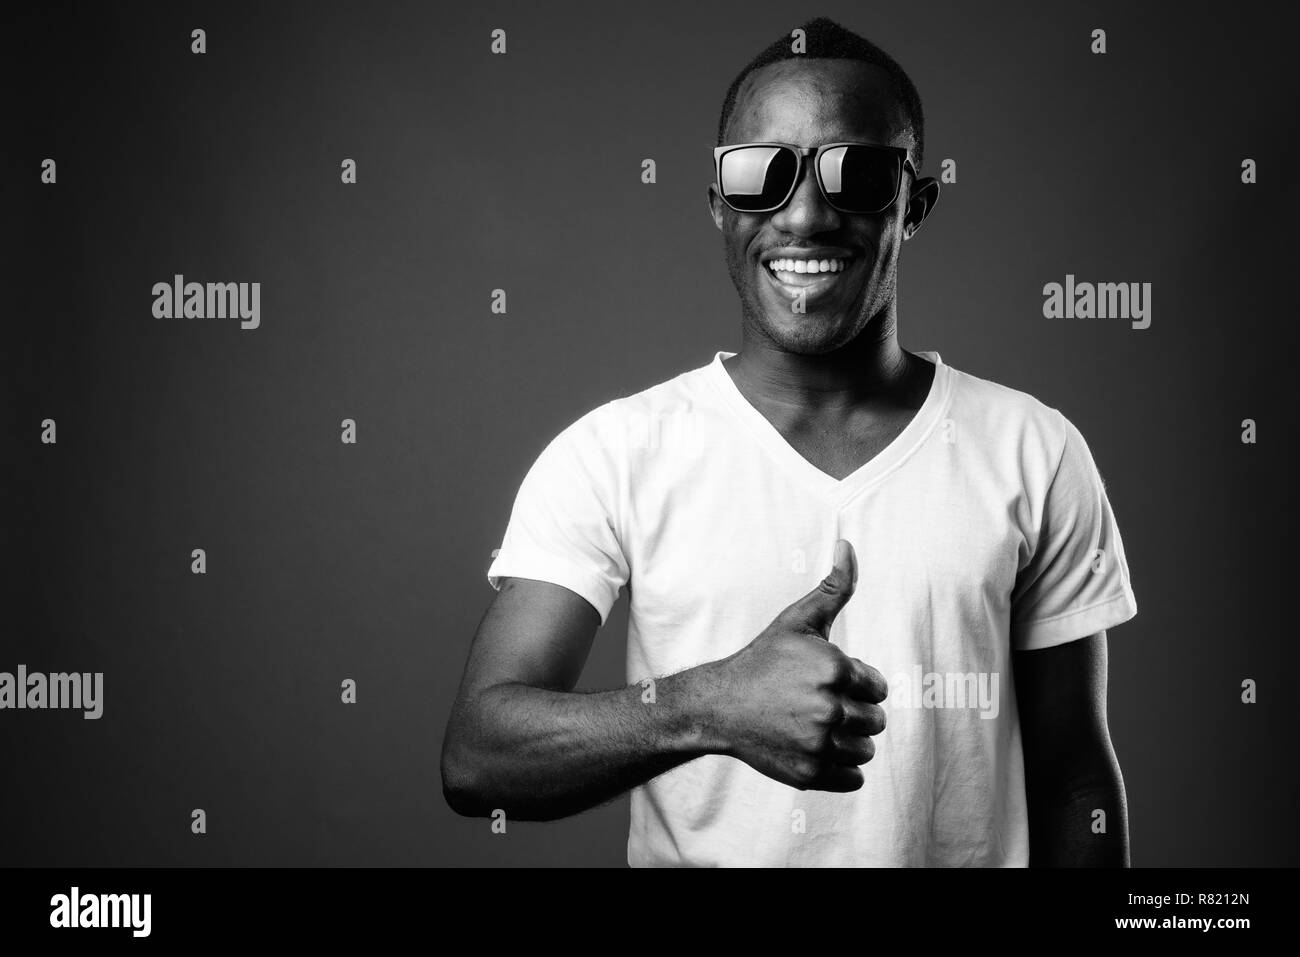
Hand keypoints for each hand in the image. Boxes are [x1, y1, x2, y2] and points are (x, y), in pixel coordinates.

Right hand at [707, 539, 887, 790]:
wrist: (719, 705)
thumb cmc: (763, 660)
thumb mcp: (797, 621)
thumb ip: (833, 588)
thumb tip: (848, 546)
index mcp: (835, 670)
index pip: (878, 688)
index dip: (856, 684)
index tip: (827, 682)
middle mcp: (829, 709)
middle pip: (875, 721)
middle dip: (853, 713)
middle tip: (818, 705)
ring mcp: (818, 744)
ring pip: (865, 750)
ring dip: (848, 742)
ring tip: (816, 727)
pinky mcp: (809, 774)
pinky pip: (853, 778)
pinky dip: (839, 769)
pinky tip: (814, 749)